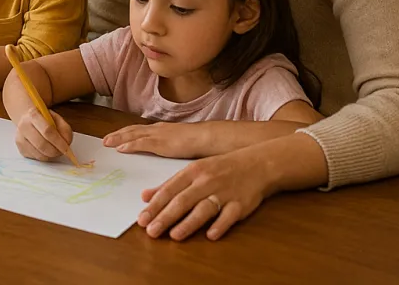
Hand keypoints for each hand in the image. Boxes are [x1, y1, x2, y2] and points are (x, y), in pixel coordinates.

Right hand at [14, 106, 73, 161]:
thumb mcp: (57, 119)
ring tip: (55, 150)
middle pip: (41, 144)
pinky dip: (45, 157)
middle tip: (62, 152)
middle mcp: (23, 126)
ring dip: (51, 156)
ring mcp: (20, 138)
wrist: (28, 120)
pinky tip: (46, 150)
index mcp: (33, 114)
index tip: (66, 149)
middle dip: (55, 151)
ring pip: (39, 154)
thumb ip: (64, 129)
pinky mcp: (20, 149)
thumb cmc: (45, 120)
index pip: (47, 130)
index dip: (58, 141)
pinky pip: (36, 158)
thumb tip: (66, 144)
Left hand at [103, 122, 207, 158]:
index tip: (116, 136)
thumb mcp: (182, 143)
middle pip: (133, 131)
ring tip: (107, 142)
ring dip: (118, 138)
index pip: (140, 130)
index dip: (127, 133)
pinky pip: (140, 144)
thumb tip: (170, 150)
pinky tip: (120, 149)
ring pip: (133, 135)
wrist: (209, 138)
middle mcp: (157, 129)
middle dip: (118, 134)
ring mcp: (158, 135)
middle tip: (105, 139)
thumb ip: (173, 145)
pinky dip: (129, 145)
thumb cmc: (200, 142)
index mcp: (163, 129)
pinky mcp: (160, 143)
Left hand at [137, 146, 272, 240]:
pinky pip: (229, 216)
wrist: (257, 164)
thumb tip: (145, 196)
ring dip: (189, 223)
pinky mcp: (240, 204)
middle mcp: (206, 182)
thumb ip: (169, 184)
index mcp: (192, 172)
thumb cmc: (220, 168)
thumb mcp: (193, 170)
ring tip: (174, 236)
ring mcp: (224, 193)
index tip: (141, 219)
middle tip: (151, 231)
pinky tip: (210, 235)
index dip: (155, 205)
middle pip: (182, 201)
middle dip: (166, 217)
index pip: (169, 190)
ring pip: (204, 209)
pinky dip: (220, 225)